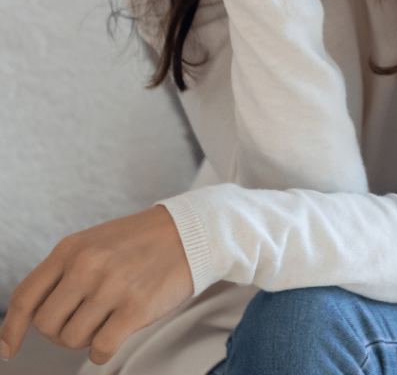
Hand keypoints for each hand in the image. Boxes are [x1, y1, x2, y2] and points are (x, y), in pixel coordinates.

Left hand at [0, 206, 192, 365]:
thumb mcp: (95, 242)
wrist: (191, 231)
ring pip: (72, 340)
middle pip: (47, 325)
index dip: (11, 329)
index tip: (8, 349)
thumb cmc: (141, 241)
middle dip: (61, 331)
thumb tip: (31, 317)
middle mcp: (87, 266)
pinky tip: (115, 334)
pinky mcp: (136, 307)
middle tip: (84, 320)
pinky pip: (99, 350)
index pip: (26, 297)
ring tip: (107, 318)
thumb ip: (64, 271)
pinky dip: (102, 351)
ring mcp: (112, 287)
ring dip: (86, 339)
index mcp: (72, 248)